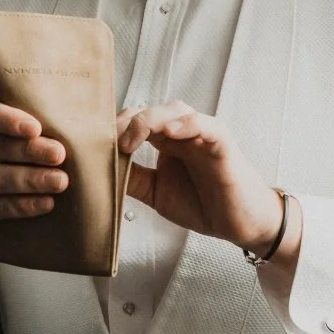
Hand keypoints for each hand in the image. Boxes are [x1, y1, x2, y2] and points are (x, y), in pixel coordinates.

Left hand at [116, 112, 298, 268]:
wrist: (241, 223)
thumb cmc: (203, 204)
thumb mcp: (158, 194)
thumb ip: (134, 179)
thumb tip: (101, 170)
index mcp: (167, 140)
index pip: (136, 121)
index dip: (115, 128)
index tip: (93, 143)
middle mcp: (183, 131)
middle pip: (150, 110)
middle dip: (126, 121)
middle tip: (106, 139)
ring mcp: (203, 133)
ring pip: (174, 110)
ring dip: (149, 119)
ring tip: (131, 138)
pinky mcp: (222, 141)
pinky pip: (204, 124)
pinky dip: (187, 123)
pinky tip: (171, 132)